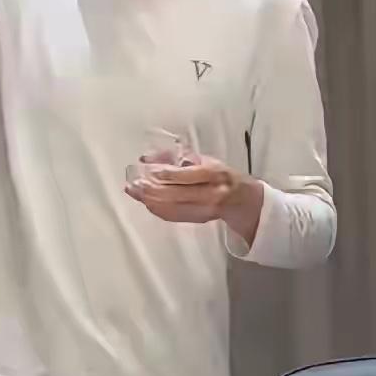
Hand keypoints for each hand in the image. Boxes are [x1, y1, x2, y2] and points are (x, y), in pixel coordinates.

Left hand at [125, 156, 264, 245]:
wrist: (241, 200)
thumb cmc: (221, 175)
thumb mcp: (205, 160)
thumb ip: (178, 157)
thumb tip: (150, 156)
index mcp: (214, 174)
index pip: (187, 175)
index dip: (166, 174)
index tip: (149, 169)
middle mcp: (209, 193)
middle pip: (175, 193)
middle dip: (151, 189)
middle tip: (134, 183)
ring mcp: (203, 209)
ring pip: (171, 207)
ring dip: (149, 200)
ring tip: (134, 192)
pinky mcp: (197, 218)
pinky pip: (172, 215)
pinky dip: (156, 208)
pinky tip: (145, 202)